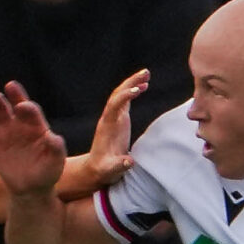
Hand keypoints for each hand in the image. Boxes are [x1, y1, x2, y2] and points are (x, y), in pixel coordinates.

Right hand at [0, 82, 66, 195]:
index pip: (33, 113)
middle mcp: (23, 126)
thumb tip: (54, 137)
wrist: (30, 189)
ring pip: (2, 113)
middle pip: (17, 106)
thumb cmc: (47, 175)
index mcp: (39, 128)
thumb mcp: (55, 164)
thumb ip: (56, 149)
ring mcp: (9, 132)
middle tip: (10, 87)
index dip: (28, 108)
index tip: (23, 106)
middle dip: (15, 96)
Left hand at [81, 69, 145, 186]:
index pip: (115, 105)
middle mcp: (109, 118)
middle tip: (145, 72)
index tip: (138, 89)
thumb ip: (119, 165)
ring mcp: (114, 118)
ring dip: (133, 83)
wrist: (96, 169)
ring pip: (121, 95)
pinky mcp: (119, 120)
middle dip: (130, 82)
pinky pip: (125, 101)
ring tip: (147, 73)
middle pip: (118, 94)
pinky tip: (143, 85)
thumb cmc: (104, 170)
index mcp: (107, 126)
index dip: (125, 96)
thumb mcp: (111, 170)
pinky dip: (133, 91)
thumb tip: (129, 162)